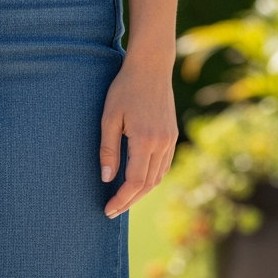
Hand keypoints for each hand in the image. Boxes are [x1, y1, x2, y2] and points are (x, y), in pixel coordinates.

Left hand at [99, 55, 177, 216]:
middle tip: (112, 211)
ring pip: (157, 177)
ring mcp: (170, 140)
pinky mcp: (172, 135)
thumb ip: (108, 149)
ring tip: (123, 200)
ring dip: (141, 192)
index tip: (107, 209)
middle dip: (130, 201)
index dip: (121, 199)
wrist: (151, 67)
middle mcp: (162, 144)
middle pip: (147, 184)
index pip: (134, 182)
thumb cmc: (125, 89)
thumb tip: (106, 179)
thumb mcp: (109, 117)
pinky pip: (163, 166)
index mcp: (145, 140)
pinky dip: (151, 178)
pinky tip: (138, 181)